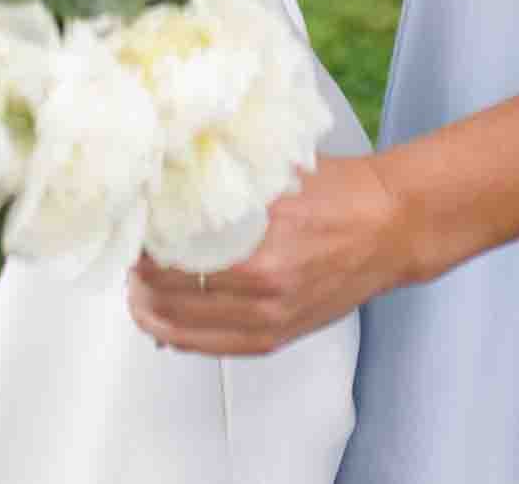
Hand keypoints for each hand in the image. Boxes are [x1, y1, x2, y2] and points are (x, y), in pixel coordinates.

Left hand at [126, 155, 405, 356]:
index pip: (175, 251)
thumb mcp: (280, 170)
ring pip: (182, 327)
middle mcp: (264, 286)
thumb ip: (231, 177)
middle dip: (137, 274)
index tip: (130, 223)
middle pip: (169, 292)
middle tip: (127, 252)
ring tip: (136, 286)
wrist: (392, 227)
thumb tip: (174, 173)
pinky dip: (177, 335)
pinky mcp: (276, 338)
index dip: (141, 240)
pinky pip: (209, 347)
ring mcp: (270, 318)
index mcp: (263, 239)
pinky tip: (162, 320)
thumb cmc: (342, 193)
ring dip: (148, 308)